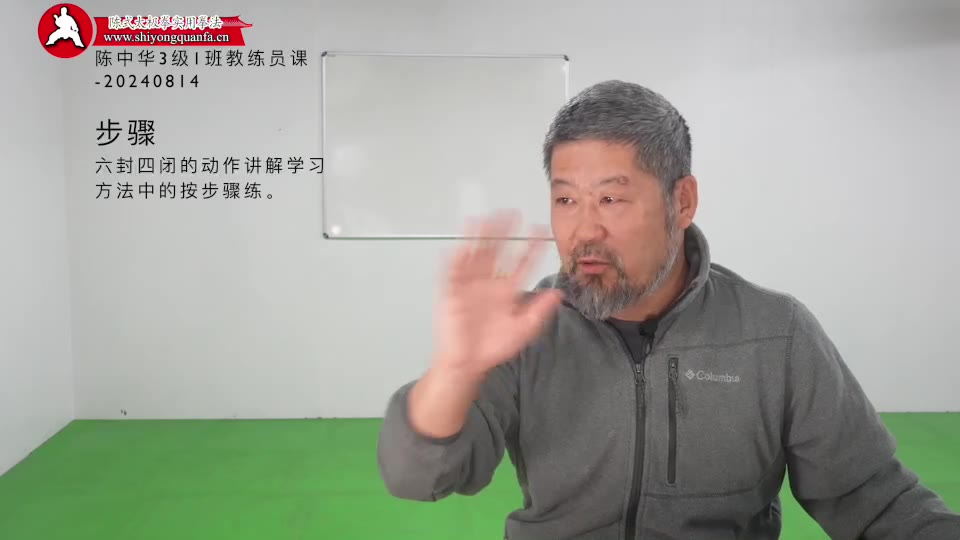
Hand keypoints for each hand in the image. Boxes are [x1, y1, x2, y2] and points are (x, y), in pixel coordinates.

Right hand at [433, 210, 563, 378]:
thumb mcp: (522, 330)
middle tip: (513, 214)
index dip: (530, 248)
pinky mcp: (452, 291)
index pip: (521, 263)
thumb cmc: (492, 347)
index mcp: (508, 290)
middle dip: (504, 233)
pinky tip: (459, 245)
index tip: (539, 232)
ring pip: (476, 254)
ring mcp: (470, 284)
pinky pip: (453, 271)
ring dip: (479, 237)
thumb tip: (558, 294)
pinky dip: (454, 258)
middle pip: (497, 251)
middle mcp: (490, 282)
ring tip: (485, 219)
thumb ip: (539, 312)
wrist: (467, 362)